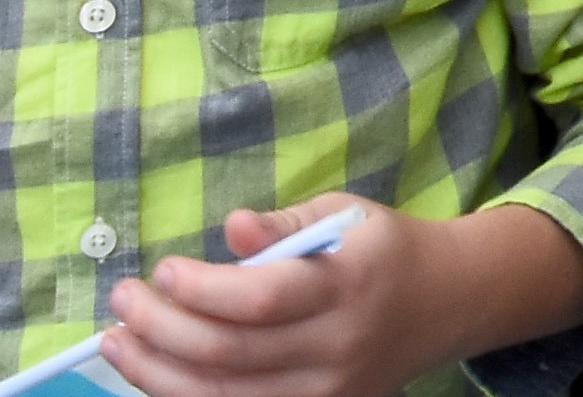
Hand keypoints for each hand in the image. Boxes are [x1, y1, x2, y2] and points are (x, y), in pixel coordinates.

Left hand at [102, 198, 582, 396]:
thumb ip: (286, 222)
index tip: (163, 269)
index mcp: (350, 285)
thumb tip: (232, 228)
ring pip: (222, 395)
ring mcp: (328, 391)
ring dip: (155, 372)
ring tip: (120, 341)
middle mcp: (338, 346)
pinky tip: (156, 374)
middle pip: (229, 352)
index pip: (261, 299)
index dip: (200, 289)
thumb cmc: (386, 249)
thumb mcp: (346, 214)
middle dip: (160, 329)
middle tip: (123, 301)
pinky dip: (187, 396)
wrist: (451, 302)